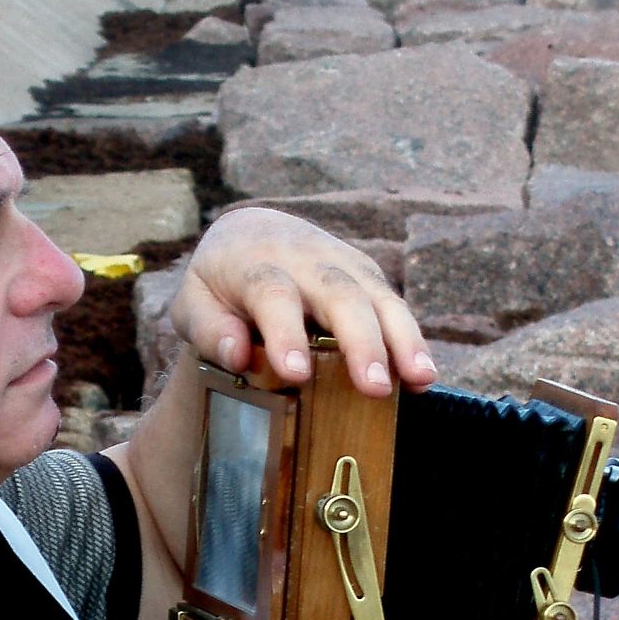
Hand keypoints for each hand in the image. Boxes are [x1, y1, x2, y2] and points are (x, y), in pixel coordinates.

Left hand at [169, 207, 435, 396]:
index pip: (273, 293)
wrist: (250, 232)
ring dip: (402, 338)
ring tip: (419, 379)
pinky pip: (393, 304)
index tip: (296, 373)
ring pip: (378, 295)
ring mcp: (342, 262)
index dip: (286, 332)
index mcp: (254, 262)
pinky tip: (423, 375)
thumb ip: (208, 329)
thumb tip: (236, 355)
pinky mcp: (366, 273)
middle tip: (374, 387)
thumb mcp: (194, 302)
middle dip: (360, 341)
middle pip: (339, 292)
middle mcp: (305, 257)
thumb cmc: (218, 283)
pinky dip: (411, 338)